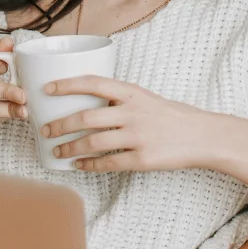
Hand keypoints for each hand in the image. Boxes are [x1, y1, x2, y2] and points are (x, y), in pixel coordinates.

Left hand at [39, 76, 224, 172]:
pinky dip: (89, 165)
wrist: (203, 136)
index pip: (93, 83)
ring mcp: (138, 137)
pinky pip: (108, 163)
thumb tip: (86, 104)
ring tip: (56, 150)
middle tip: (45, 129)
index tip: (46, 89)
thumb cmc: (172, 116)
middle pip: (86, 117)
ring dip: (70, 147)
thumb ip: (120, 100)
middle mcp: (133, 113)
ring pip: (92, 143)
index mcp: (132, 93)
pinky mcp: (143, 159)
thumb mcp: (146, 98)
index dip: (67, 84)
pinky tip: (78, 165)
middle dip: (60, 125)